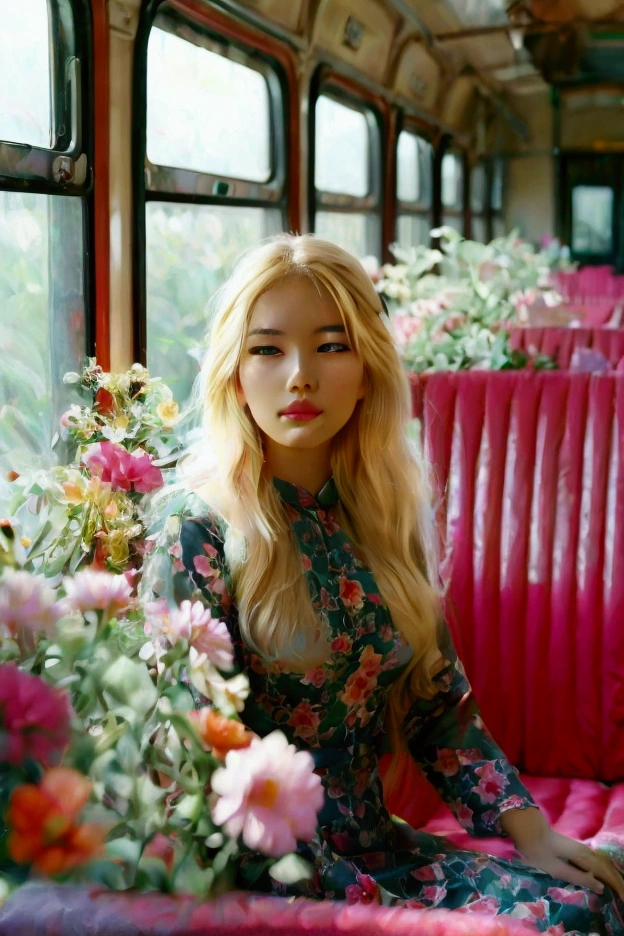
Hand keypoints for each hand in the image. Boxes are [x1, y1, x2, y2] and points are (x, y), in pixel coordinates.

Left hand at [501, 807, 623, 899]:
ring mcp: (581, 848)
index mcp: (583, 856)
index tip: (623, 899)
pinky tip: (603, 878)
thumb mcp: (557, 869)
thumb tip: (600, 887)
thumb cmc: (539, 851)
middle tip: (623, 897)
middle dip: (617, 882)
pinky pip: (596, 861)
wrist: (528, 830)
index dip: (617, 886)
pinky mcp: (576, 849)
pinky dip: (604, 871)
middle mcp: (586, 851)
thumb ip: (579, 877)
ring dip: (612, 876)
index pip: (606, 873)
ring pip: (603, 864)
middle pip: (607, 868)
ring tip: (617, 890)